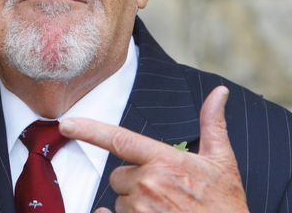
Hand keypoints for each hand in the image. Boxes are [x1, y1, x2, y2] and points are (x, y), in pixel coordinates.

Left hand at [60, 86, 247, 212]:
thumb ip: (213, 124)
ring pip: (118, 200)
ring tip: (165, 211)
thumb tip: (219, 92)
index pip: (118, 139)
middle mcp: (147, 183)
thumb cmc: (226, 205)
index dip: (88, 129)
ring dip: (134, 205)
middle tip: (166, 193)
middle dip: (135, 182)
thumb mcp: (222, 162)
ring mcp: (139, 209)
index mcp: (165, 161)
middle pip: (119, 175)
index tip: (65, 124)